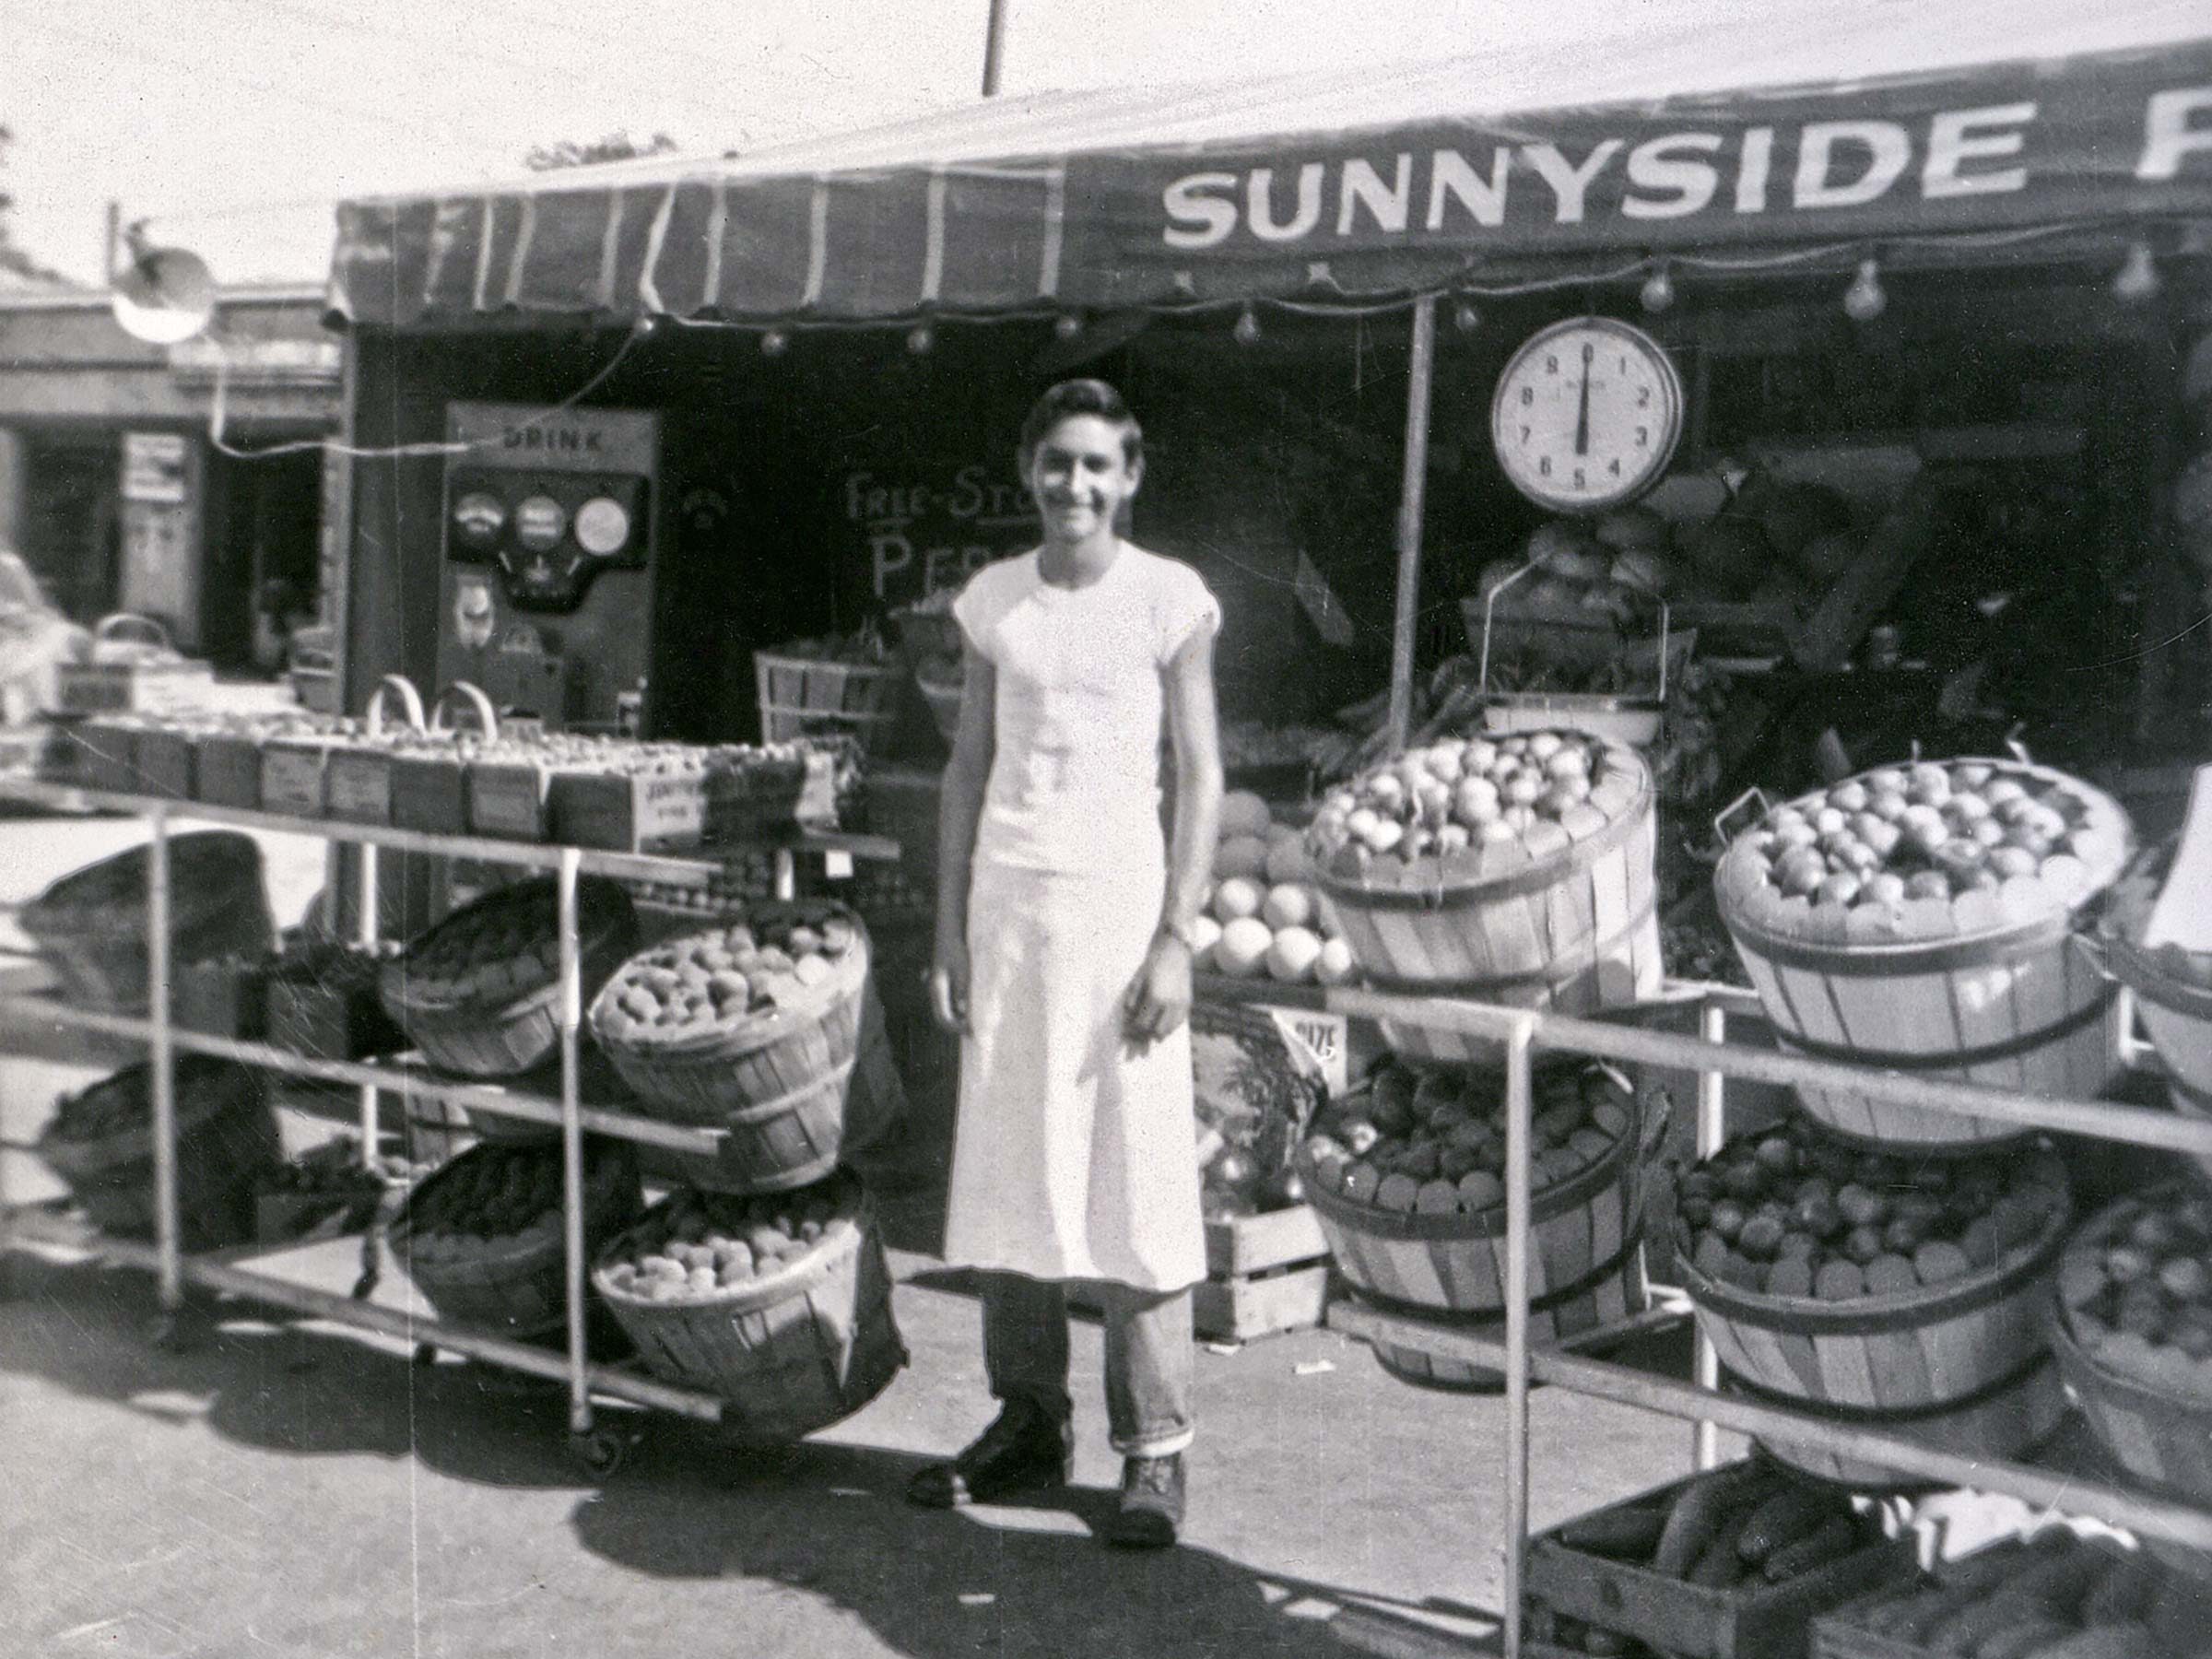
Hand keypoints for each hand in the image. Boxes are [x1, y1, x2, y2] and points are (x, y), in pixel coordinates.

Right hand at [928, 936, 970, 1035]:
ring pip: (945, 1012)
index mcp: (937, 989)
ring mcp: (938, 990)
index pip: (943, 1017)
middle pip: (942, 1017)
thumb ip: (961, 990)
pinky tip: (970, 1012)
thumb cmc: (957, 951)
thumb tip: (962, 1011)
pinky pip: (948, 1004)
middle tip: (974, 1032)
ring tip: (974, 1024)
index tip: (971, 1031)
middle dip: (957, 1027)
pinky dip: (958, 1012)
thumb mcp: (963, 970)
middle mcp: (935, 992)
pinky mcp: (943, 986)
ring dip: (958, 1020)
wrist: (949, 936)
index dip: (956, 1028)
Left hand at [1121, 934, 1191, 1055]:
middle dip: (1144, 1035)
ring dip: (1157, 1033)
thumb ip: (1133, 1000)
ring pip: (1169, 1030)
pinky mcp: (1188, 1003)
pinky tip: (1161, 1025)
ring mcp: (1181, 1005)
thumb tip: (1128, 1016)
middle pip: (1156, 1031)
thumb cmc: (1154, 962)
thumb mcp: (1138, 980)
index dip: (1133, 1030)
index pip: (1143, 1024)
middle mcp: (1170, 1005)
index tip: (1127, 1032)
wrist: (1175, 951)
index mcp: (1156, 998)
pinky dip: (1169, 1027)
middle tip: (1136, 1035)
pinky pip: (1178, 1023)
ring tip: (1148, 1032)